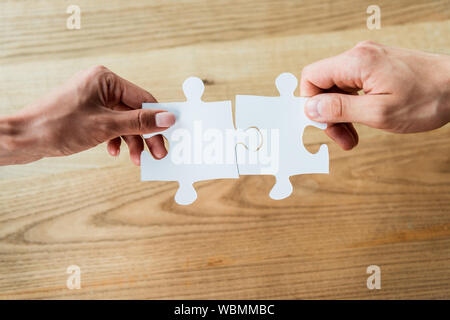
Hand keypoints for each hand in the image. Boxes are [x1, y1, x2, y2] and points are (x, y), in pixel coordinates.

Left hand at [0, 66, 174, 164]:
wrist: (23, 138)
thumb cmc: (58, 126)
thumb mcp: (106, 126)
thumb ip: (140, 122)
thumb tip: (168, 118)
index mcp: (106, 79)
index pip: (143, 98)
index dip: (158, 120)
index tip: (169, 137)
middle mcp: (101, 86)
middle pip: (135, 111)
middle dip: (145, 135)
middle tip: (157, 154)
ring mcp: (93, 99)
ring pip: (123, 120)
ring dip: (131, 141)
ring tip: (135, 160)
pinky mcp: (87, 112)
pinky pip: (110, 124)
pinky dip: (115, 139)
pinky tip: (114, 151)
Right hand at [301, 41, 449, 149]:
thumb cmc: (427, 98)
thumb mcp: (379, 112)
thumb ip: (340, 109)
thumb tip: (310, 108)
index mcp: (356, 62)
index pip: (311, 76)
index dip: (310, 103)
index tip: (323, 124)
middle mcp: (359, 56)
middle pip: (323, 84)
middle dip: (328, 114)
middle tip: (342, 139)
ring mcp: (368, 60)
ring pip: (337, 88)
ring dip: (341, 113)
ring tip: (353, 136)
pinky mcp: (376, 67)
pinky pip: (352, 86)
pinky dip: (352, 106)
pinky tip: (362, 121)